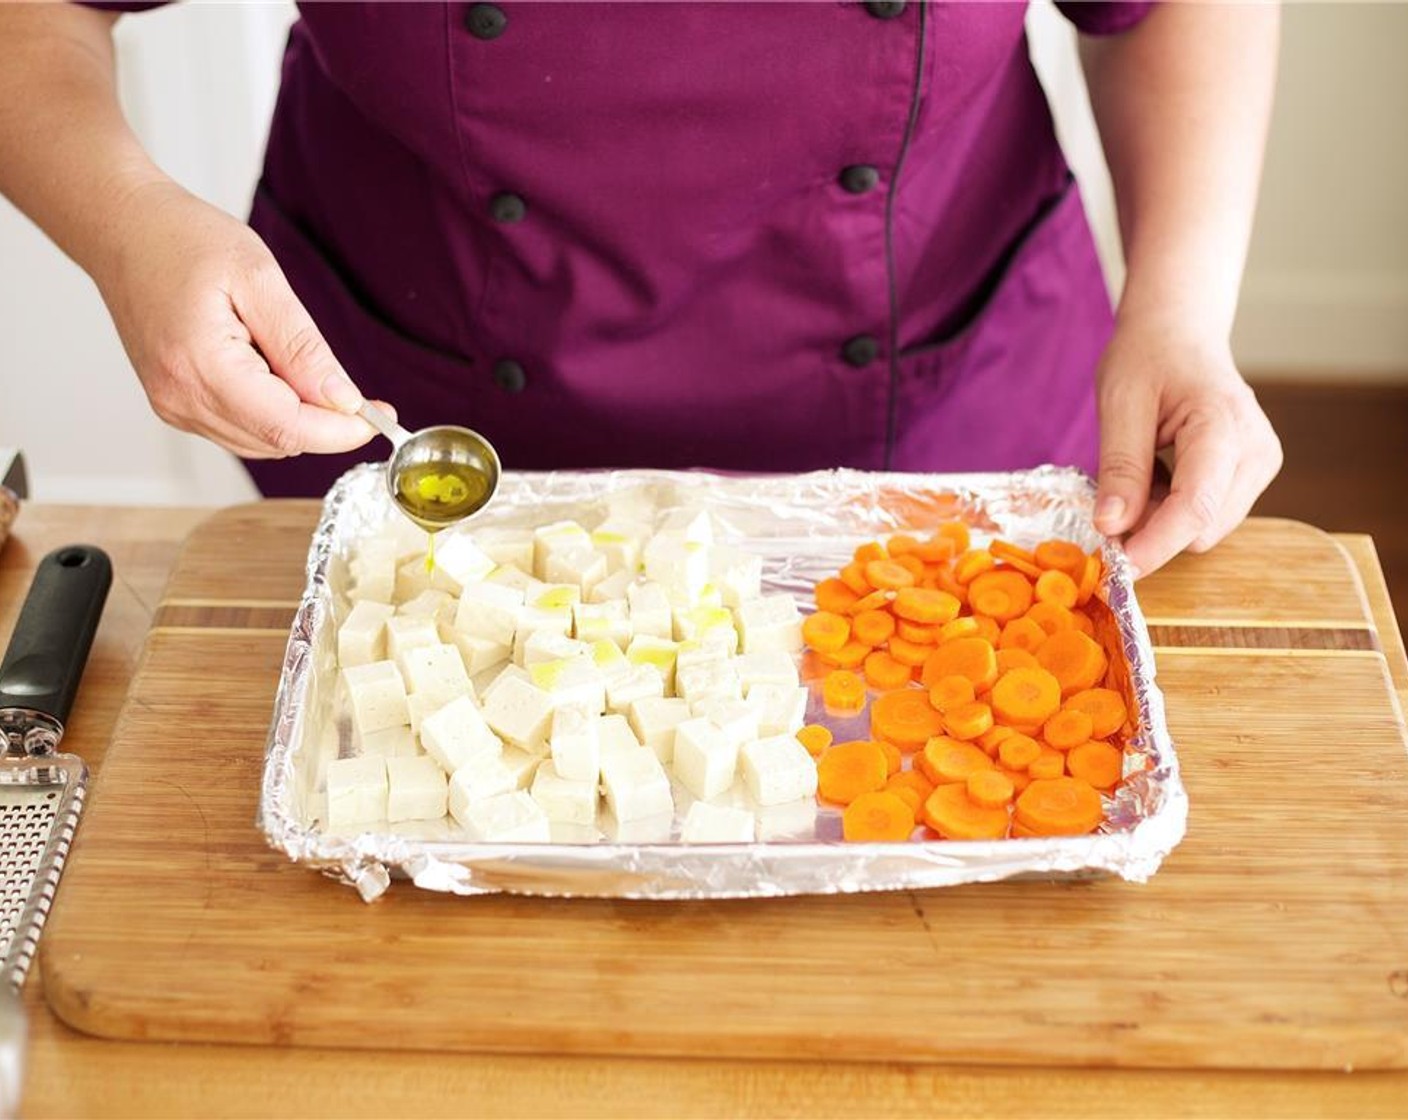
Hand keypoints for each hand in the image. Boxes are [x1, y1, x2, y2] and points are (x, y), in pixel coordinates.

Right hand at [93, 181, 378, 458]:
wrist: (122, 229)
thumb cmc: (182, 239)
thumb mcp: (259, 279)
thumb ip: (302, 347)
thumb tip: (343, 400)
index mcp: (200, 367)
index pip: (288, 428)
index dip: (341, 431)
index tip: (379, 416)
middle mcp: (181, 397)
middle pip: (278, 441)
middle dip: (326, 425)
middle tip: (357, 392)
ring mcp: (174, 405)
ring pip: (262, 441)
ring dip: (299, 418)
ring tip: (296, 362)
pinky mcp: (175, 403)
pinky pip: (239, 428)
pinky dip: (271, 412)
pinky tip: (271, 371)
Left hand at [1092, 316, 1282, 577]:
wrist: (1180, 333)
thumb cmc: (1149, 357)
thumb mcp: (1120, 403)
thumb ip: (1120, 467)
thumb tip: (1111, 528)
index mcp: (1224, 425)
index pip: (1196, 506)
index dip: (1155, 544)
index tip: (1118, 566)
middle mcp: (1256, 451)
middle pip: (1202, 527)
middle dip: (1153, 530)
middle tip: (1111, 501)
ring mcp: (1261, 464)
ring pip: (1206, 528)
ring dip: (1162, 520)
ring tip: (1140, 472)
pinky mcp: (1252, 475)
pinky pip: (1208, 516)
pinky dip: (1174, 510)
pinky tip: (1160, 474)